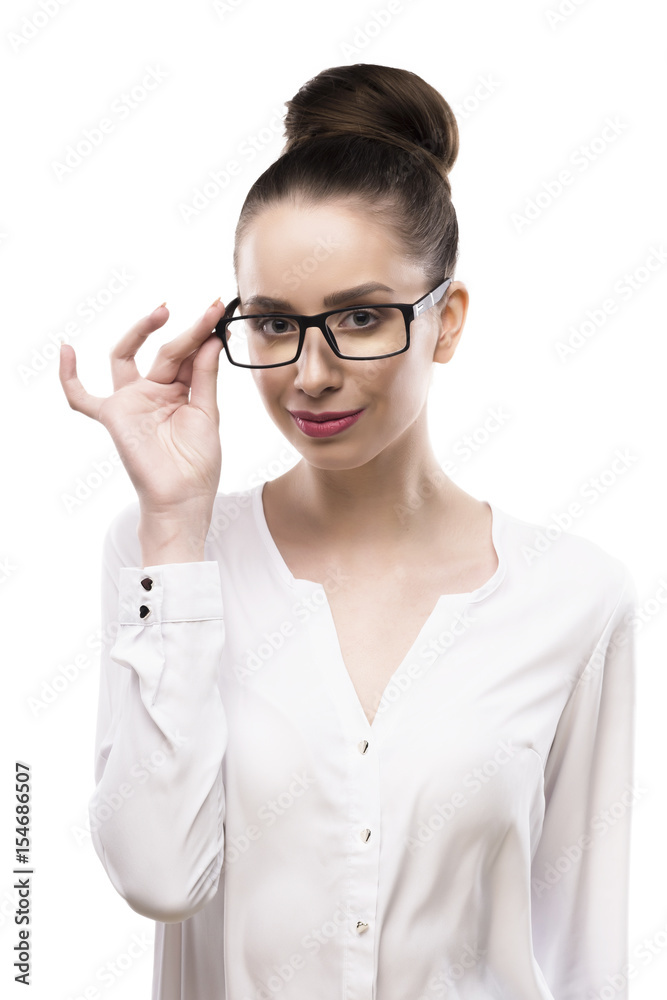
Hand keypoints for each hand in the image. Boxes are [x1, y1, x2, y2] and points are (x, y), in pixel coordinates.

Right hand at [59, 299, 225, 520]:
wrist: (183, 499)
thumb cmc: (198, 464)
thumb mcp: (208, 414)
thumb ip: (205, 377)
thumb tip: (210, 339)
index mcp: (181, 392)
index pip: (189, 355)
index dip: (203, 333)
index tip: (218, 310)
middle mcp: (154, 391)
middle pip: (165, 351)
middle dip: (186, 331)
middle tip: (207, 310)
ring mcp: (132, 401)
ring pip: (127, 357)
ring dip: (141, 331)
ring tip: (163, 312)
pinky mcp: (113, 416)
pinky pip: (82, 398)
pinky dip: (69, 377)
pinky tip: (66, 351)